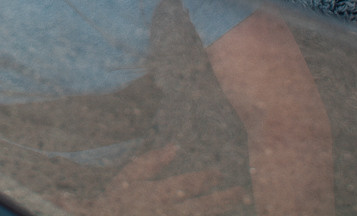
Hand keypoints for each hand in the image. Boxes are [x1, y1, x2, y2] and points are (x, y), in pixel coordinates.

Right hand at [54, 143, 249, 215]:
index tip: (220, 174)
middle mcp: (170, 212)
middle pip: (203, 206)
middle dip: (224, 199)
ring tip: (238, 207)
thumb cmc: (115, 199)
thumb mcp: (128, 176)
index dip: (207, 178)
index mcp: (160, 194)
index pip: (190, 184)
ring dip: (219, 213)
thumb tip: (174, 147)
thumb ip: (151, 161)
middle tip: (241, 192)